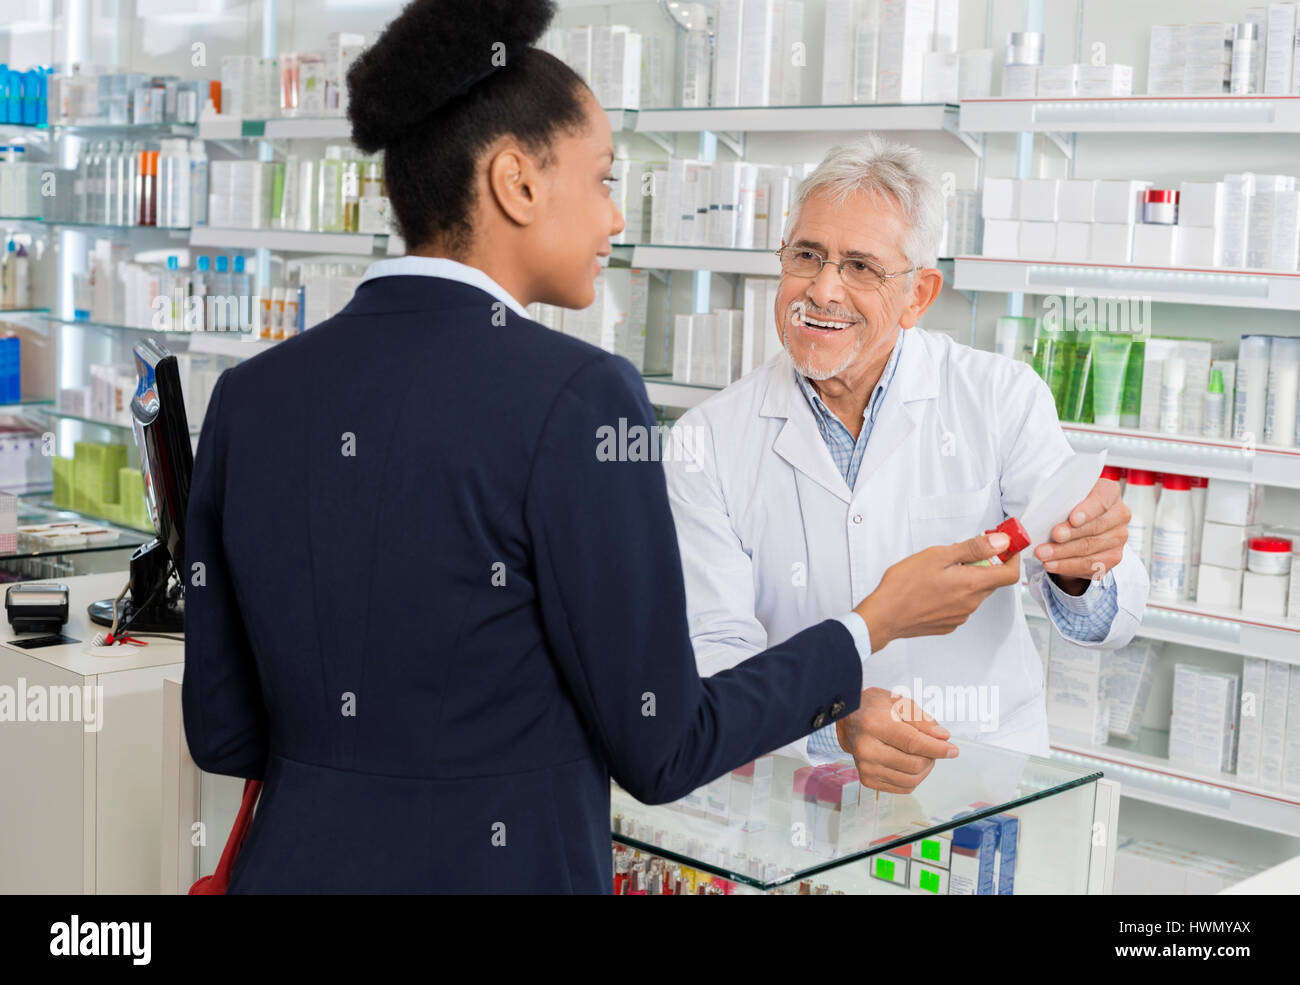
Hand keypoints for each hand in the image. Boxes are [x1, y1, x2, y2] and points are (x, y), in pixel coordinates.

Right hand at [836, 687, 956, 793]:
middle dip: (932, 757)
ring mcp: (865, 767)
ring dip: (925, 769)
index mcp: (873, 724)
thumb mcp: (899, 702)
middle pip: (914, 764)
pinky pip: (903, 788)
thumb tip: (942, 737)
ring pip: (911, 780)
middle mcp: (866, 748)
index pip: (913, 743)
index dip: (937, 748)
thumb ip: (922, 720)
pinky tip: (911, 763)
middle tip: (932, 746)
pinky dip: (914, 778)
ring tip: (922, 754)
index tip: (953, 750)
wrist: (848, 719)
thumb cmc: (875, 708)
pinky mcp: (867, 780)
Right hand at [853, 531, 1021, 651]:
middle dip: (983, 566)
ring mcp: (960, 616)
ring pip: (974, 594)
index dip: (1011, 559)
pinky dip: (954, 595)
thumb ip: (973, 549)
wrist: (885, 616)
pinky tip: (933, 589)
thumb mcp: (938, 556)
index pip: (1010, 574)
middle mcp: (971, 603)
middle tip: (961, 554)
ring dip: (966, 581)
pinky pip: (961, 606)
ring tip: (939, 573)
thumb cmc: (905, 585)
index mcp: (972, 584)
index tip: (1004, 548)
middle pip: (990, 582)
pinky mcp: (949, 624)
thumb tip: (1001, 542)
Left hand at [1033, 477, 1128, 594]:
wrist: (1078, 526)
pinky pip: (1091, 566)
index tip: (1073, 519)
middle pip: (1095, 528)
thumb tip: (1043, 515)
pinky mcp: (1113, 557)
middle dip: (1070, 535)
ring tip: (1043, 554)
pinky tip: (1052, 565)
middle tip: (1052, 538)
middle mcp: (1119, 515)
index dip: (1088, 510)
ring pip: (1090, 549)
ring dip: (1063, 554)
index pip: (1102, 500)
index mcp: (1109, 493)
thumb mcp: (1064, 496)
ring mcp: (1118, 538)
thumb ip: (1060, 500)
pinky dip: (1068, 566)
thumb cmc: (1069, 506)